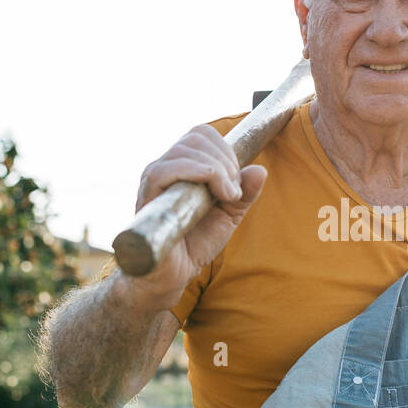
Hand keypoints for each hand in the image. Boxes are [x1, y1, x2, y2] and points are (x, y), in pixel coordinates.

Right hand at [125, 124, 267, 303]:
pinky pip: (165, 170)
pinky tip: (212, 190)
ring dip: (215, 169)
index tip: (236, 182)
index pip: (202, 134)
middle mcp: (165, 167)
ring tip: (225, 197)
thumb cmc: (196, 243)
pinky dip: (195, 172)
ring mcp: (153, 179)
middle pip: (196, 137)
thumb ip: (244, 193)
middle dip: (225, 161)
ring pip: (184, 150)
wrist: (173, 273)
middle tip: (232, 192)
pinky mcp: (146, 195)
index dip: (225, 150)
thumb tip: (260, 170)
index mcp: (183, 166)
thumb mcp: (229, 215)